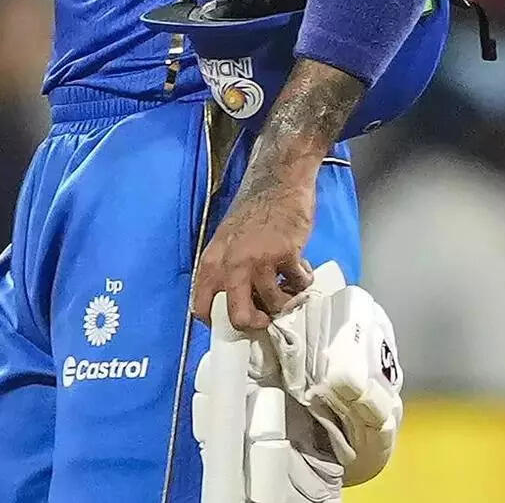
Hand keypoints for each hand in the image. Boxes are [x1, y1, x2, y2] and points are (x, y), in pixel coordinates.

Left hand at [195, 175, 315, 331]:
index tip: (238, 318)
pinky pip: (298, 285)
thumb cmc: (254, 213)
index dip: (221, 323)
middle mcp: (230, 264)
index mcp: (210, 263)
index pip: (201, 309)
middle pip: (238, 319)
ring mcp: (258, 259)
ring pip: (275, 305)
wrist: (278, 181)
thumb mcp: (227, 244)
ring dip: (287, 298)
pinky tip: (300, 266)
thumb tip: (238, 309)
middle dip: (257, 323)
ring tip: (288, 281)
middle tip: (267, 315)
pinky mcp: (285, 254)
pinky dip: (303, 281)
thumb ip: (227, 274)